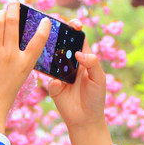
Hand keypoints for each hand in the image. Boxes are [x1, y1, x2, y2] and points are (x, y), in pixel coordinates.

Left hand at [0, 0, 49, 132]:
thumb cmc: (3, 97)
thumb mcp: (19, 78)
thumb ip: (19, 60)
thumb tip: (11, 39)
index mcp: (25, 64)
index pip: (39, 41)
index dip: (44, 28)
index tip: (46, 20)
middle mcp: (11, 56)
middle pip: (13, 23)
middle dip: (15, 8)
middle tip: (15, 1)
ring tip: (1, 10)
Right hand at [46, 23, 109, 144]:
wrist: (85, 120)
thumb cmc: (96, 98)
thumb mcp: (99, 79)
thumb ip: (92, 63)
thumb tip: (78, 52)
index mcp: (84, 58)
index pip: (78, 39)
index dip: (75, 28)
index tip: (73, 24)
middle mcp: (70, 63)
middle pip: (61, 45)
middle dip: (56, 36)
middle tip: (52, 29)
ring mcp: (60, 73)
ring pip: (51, 58)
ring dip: (48, 52)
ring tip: (44, 45)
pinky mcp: (52, 85)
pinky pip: (48, 77)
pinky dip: (51, 78)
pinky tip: (58, 83)